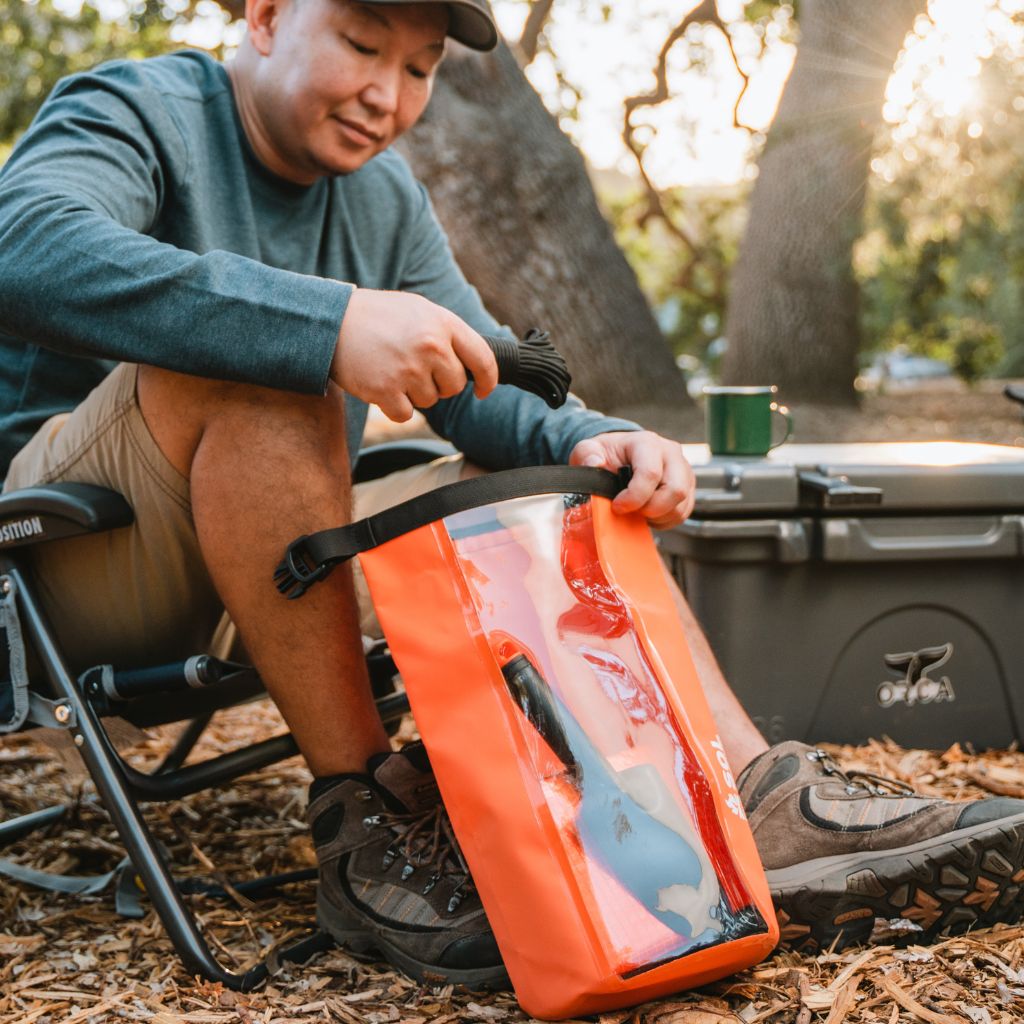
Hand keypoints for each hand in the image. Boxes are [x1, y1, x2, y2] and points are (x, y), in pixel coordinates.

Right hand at [332, 289, 498, 421]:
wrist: (332, 322)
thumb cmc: (379, 317)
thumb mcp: (419, 311)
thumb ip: (448, 334)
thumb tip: (476, 365)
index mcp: (443, 323)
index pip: (483, 359)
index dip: (488, 380)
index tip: (483, 391)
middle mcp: (430, 345)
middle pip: (454, 386)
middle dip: (439, 384)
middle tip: (414, 368)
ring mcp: (408, 369)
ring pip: (429, 401)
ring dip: (413, 393)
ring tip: (392, 369)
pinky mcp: (386, 390)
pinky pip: (406, 415)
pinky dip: (395, 407)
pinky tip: (382, 386)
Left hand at [569, 431, 695, 528]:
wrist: (621, 456)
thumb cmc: (606, 454)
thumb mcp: (588, 449)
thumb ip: (586, 454)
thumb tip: (595, 463)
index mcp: (647, 443)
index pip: (650, 473)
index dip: (633, 497)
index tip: (617, 506)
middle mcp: (671, 454)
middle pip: (675, 490)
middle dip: (651, 510)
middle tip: (631, 511)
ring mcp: (683, 471)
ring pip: (680, 505)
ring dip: (657, 516)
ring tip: (638, 511)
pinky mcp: (688, 487)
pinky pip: (682, 513)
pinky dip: (664, 520)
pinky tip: (648, 513)